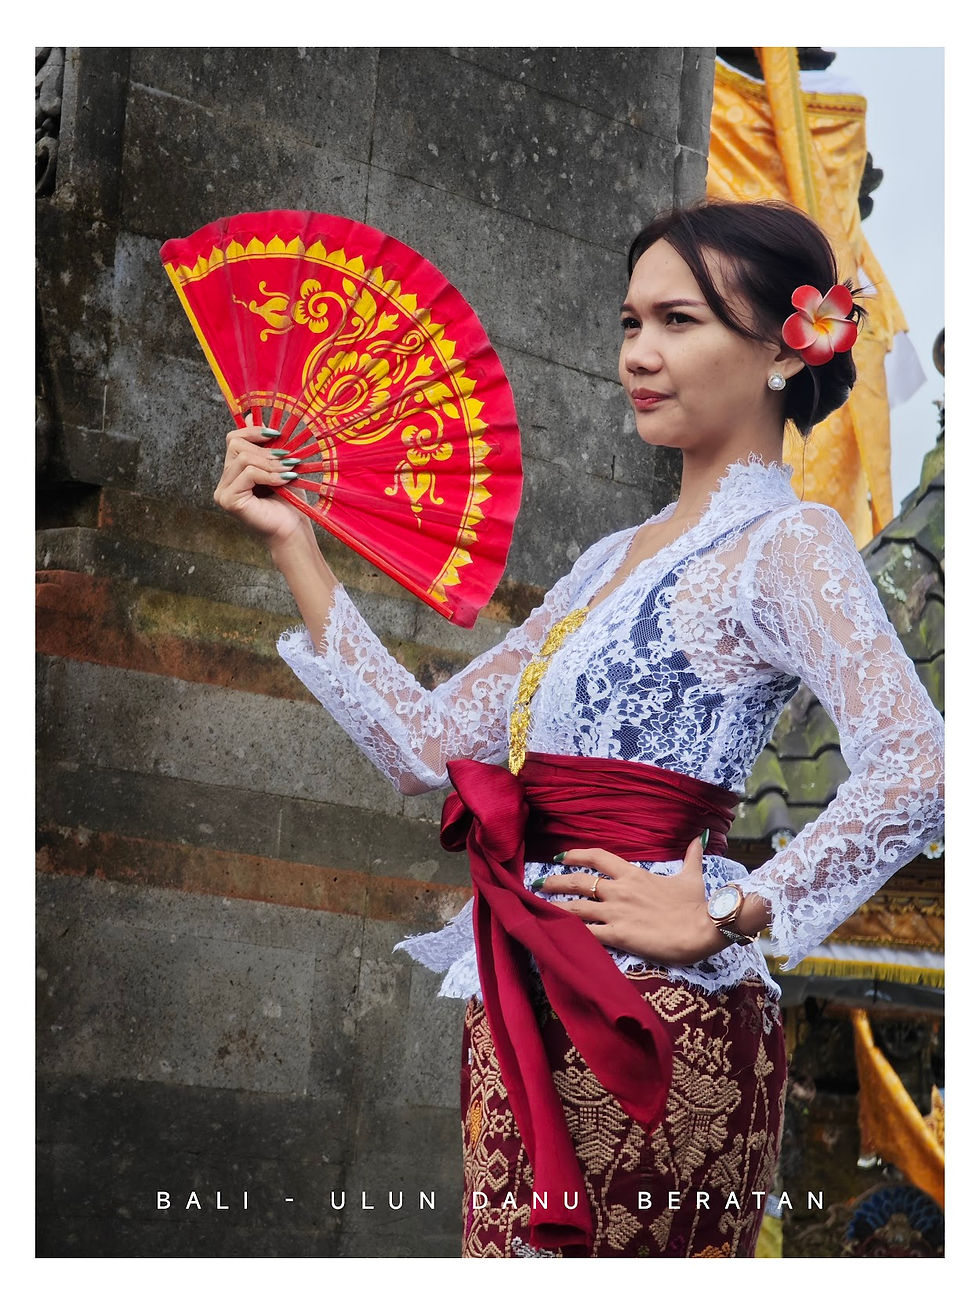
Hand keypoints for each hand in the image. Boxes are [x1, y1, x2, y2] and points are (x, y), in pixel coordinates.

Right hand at [213, 419, 314, 548]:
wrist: (293, 531)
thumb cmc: (290, 503)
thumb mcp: (279, 467)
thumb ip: (267, 447)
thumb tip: (255, 417)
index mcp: (234, 471)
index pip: (233, 439)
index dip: (254, 431)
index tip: (277, 435)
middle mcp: (224, 481)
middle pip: (236, 446)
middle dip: (266, 451)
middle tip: (288, 461)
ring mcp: (223, 491)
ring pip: (242, 458)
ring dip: (270, 464)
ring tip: (288, 472)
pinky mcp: (228, 500)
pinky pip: (247, 473)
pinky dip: (269, 475)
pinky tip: (283, 481)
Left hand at [532, 835, 726, 965]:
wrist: (704, 926)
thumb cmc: (697, 903)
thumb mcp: (691, 875)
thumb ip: (691, 856)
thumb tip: (699, 837)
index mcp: (634, 874)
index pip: (598, 858)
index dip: (576, 855)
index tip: (561, 857)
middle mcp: (620, 890)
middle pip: (579, 882)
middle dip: (556, 881)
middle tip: (539, 883)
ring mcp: (617, 913)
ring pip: (576, 907)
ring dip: (555, 906)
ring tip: (537, 907)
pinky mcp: (619, 936)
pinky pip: (588, 933)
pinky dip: (570, 933)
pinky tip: (555, 934)